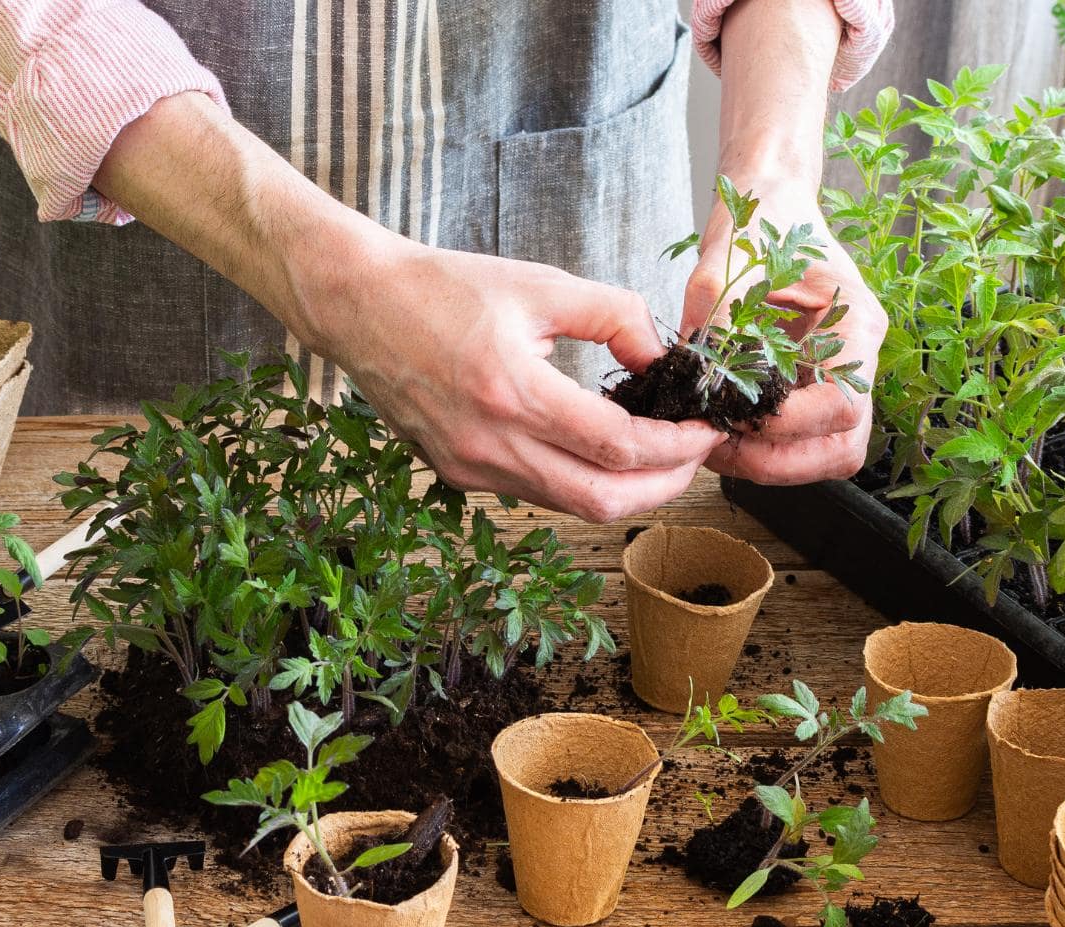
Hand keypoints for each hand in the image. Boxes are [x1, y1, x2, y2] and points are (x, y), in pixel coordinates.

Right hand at [305, 234, 724, 521]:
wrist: (359, 307)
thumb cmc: (445, 288)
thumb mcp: (540, 284)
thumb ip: (614, 315)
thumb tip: (663, 356)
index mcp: (514, 392)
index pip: (618, 445)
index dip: (675, 446)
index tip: (705, 428)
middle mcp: (491, 444)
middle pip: (602, 500)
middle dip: (664, 486)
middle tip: (695, 455)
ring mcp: (471, 467)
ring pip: (571, 505)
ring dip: (625, 489)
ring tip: (658, 456)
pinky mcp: (458, 474)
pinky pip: (537, 493)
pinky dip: (580, 481)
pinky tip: (600, 453)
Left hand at [681, 185, 884, 484]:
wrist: (770, 199)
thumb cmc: (759, 218)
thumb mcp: (728, 258)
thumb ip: (717, 313)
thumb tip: (699, 374)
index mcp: (858, 322)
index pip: (841, 405)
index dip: (788, 426)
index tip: (732, 418)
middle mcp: (859, 356)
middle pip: (841, 446)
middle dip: (777, 460)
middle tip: (715, 446)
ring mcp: (839, 375)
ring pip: (824, 453)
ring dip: (768, 461)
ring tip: (712, 441)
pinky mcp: (812, 385)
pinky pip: (800, 440)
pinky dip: (761, 447)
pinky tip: (718, 428)